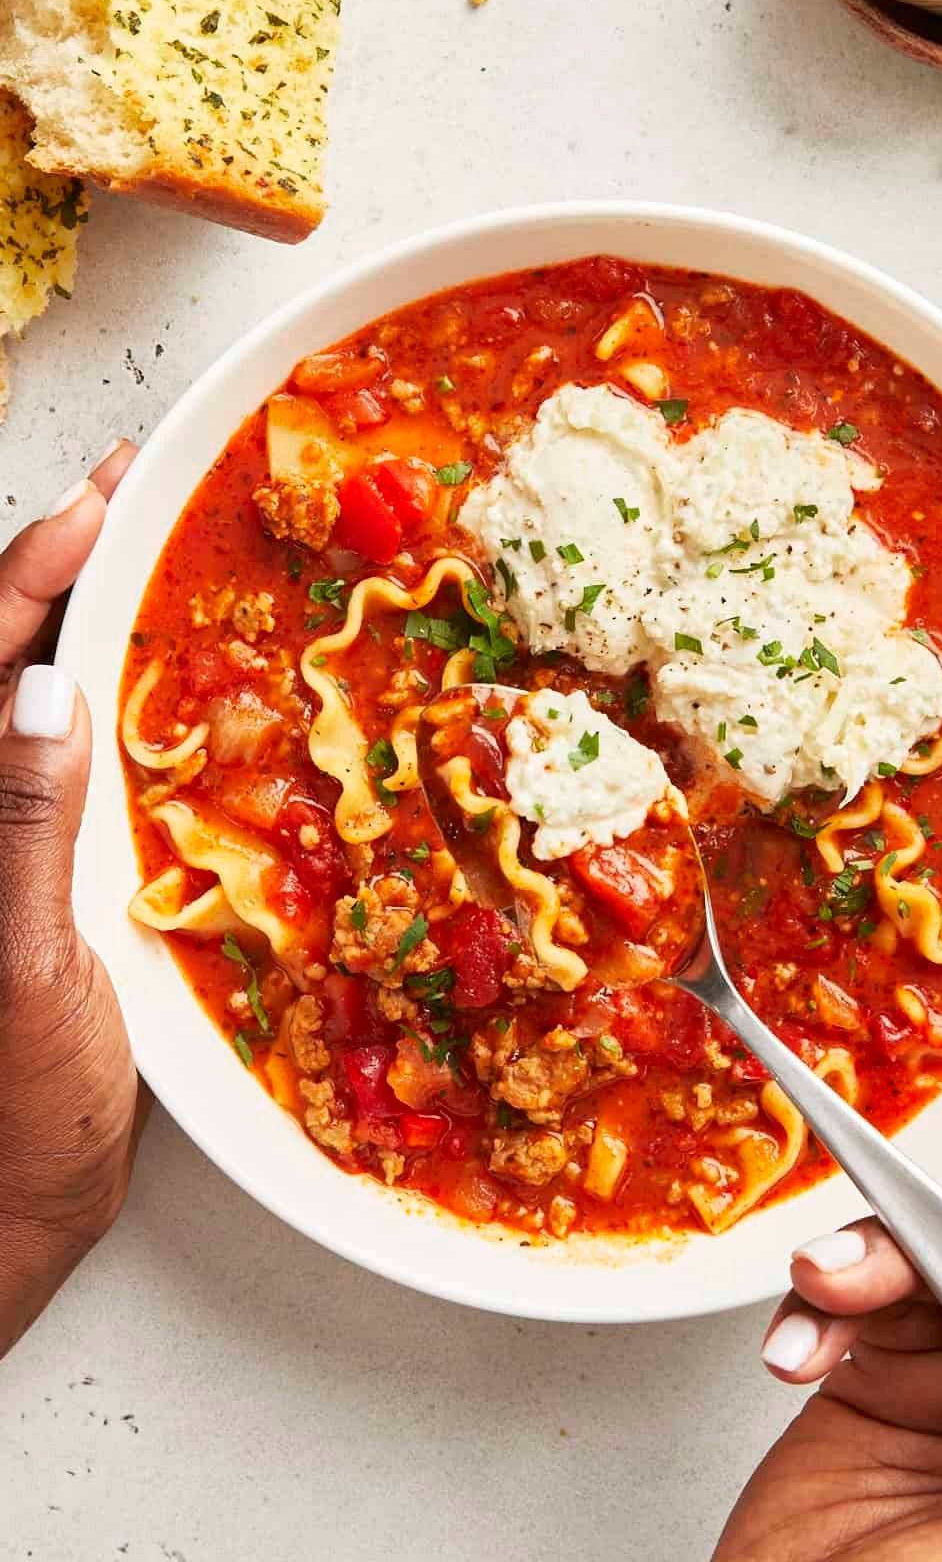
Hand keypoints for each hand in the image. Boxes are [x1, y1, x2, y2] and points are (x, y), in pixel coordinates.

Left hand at [0, 443, 147, 1359]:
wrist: (7, 1216)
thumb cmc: (12, 1115)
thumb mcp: (26, 975)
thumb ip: (25, 831)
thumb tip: (41, 688)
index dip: (34, 568)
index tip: (100, 498)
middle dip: (58, 568)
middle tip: (130, 495)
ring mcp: (3, 848)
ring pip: (33, 706)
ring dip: (83, 624)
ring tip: (148, 559)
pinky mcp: (37, 882)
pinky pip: (71, 769)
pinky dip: (111, 707)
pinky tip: (157, 686)